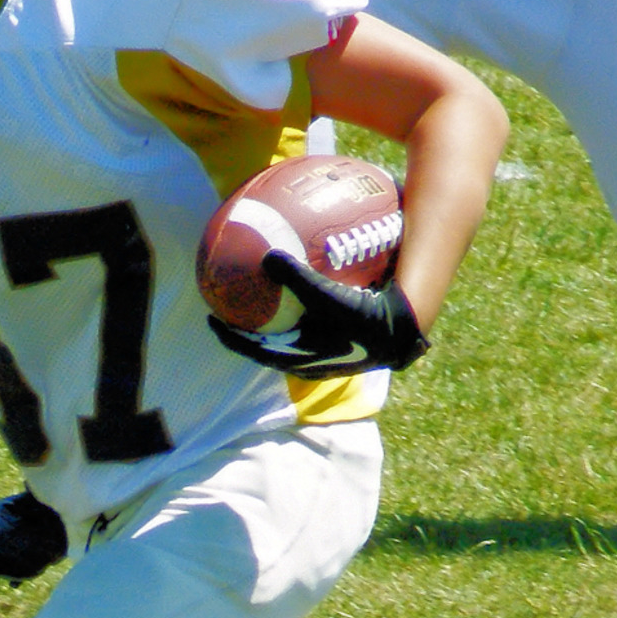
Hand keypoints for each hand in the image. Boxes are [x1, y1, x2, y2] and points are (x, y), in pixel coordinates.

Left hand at [207, 251, 428, 376]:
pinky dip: (303, 298)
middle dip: (250, 324)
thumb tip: (266, 257)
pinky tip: (305, 271)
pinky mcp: (343, 335)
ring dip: (276, 313)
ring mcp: (328, 349)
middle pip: (270, 341)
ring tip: (260, 289)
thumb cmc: (364, 315)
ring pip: (292, 331)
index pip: (255, 351)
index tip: (211, 319)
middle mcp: (312, 359)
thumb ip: (296, 278)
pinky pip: (314, 316)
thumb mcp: (327, 296)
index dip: (231, 337)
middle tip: (229, 302)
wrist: (405, 326)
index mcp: (301, 360)